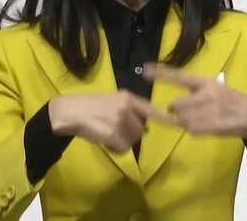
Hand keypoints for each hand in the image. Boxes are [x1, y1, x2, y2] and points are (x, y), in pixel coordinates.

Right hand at [49, 90, 174, 151]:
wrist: (69, 111)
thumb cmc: (88, 107)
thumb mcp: (111, 101)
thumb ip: (127, 109)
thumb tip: (142, 126)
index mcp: (127, 97)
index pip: (150, 109)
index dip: (164, 118)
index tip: (177, 123)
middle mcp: (126, 106)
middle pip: (140, 130)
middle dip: (129, 134)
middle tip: (112, 130)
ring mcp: (120, 120)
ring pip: (132, 140)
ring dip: (121, 142)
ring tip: (106, 134)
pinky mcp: (113, 133)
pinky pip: (122, 148)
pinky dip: (114, 148)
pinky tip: (103, 140)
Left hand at [143, 63, 246, 138]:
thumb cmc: (234, 101)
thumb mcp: (217, 89)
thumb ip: (197, 93)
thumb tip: (176, 105)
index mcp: (206, 82)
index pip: (180, 76)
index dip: (161, 73)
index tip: (144, 70)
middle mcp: (205, 94)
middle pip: (176, 104)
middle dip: (179, 110)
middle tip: (192, 111)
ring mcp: (207, 111)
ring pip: (181, 118)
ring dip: (186, 120)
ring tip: (203, 118)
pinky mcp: (209, 126)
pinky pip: (190, 129)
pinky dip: (194, 129)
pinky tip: (207, 125)